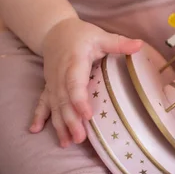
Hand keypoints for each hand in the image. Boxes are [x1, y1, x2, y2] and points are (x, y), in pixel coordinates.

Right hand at [29, 18, 142, 146]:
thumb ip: (118, 43)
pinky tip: (35, 130)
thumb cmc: (81, 34)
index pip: (75, 83)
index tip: (88, 114)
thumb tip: (140, 45)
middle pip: (64, 100)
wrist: (55, 31)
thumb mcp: (101, 36)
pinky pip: (43, 101)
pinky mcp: (49, 85)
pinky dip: (39, 115)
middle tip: (80, 138)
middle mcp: (60, 74)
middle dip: (71, 120)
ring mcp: (53, 81)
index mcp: (74, 62)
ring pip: (54, 105)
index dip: (79, 100)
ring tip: (67, 142)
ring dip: (59, 124)